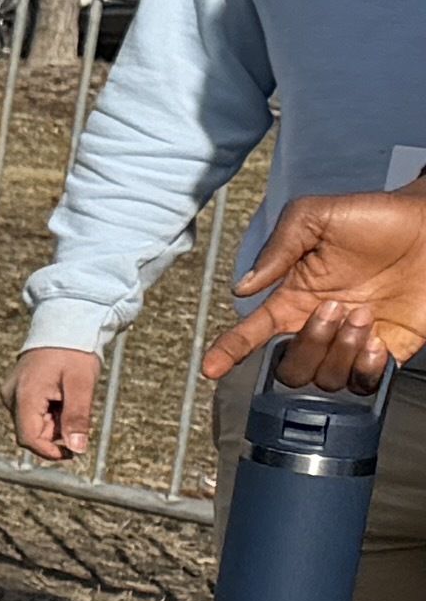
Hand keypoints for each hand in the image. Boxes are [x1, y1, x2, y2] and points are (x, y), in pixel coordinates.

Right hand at [13, 345, 103, 457]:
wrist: (62, 327)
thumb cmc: (73, 353)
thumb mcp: (82, 385)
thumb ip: (78, 417)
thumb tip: (77, 449)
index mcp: (25, 395)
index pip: (29, 438)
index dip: (50, 451)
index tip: (73, 452)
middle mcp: (11, 397)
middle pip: (30, 433)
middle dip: (55, 433)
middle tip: (76, 414)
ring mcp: (11, 394)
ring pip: (31, 425)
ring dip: (53, 423)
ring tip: (68, 399)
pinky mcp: (15, 393)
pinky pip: (30, 414)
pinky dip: (49, 414)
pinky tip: (59, 397)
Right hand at [206, 185, 425, 384]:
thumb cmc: (379, 217)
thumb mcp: (316, 216)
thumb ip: (278, 248)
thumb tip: (244, 288)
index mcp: (295, 297)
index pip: (253, 333)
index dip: (229, 352)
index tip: (211, 368)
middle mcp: (319, 326)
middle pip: (290, 368)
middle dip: (308, 345)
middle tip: (334, 309)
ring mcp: (352, 343)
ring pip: (325, 380)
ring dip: (342, 350)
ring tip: (365, 314)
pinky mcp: (388, 352)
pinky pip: (365, 385)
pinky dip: (367, 369)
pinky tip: (377, 340)